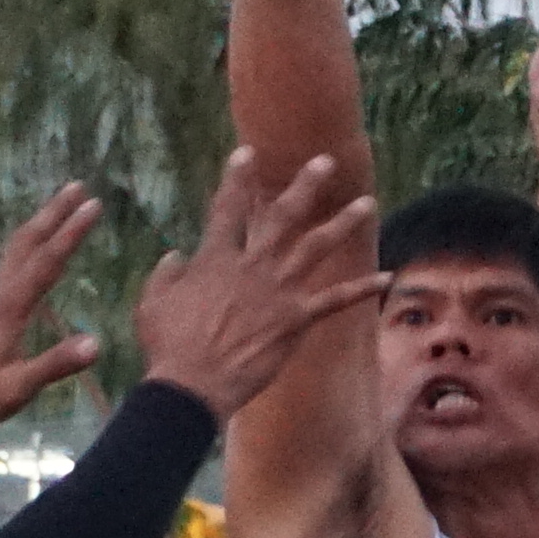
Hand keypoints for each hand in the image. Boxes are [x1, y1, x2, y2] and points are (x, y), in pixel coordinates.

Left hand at [0, 184, 111, 442]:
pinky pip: (9, 264)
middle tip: (77, 186)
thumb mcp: (19, 387)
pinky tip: (30, 250)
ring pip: (15, 250)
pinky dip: (26, 245)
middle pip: (28, 243)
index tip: (93, 205)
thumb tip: (96, 345)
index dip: (71, 232)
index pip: (47, 262)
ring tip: (58, 205)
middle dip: (53, 213)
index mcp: (10, 309)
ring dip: (39, 224)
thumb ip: (55, 365)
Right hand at [130, 149, 384, 418]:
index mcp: (214, 259)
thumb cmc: (168, 346)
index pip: (226, 208)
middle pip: (283, 216)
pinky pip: (336, 300)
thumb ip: (165, 274)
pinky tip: (386, 277)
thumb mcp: (152, 303)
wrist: (193, 384)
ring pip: (317, 247)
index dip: (236, 179)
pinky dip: (362, 288)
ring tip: (366, 203)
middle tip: (325, 162)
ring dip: (343, 223)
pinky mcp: (296, 319)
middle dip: (305, 186)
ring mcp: (277, 291)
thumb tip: (175, 256)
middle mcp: (252, 266)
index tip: (247, 153)